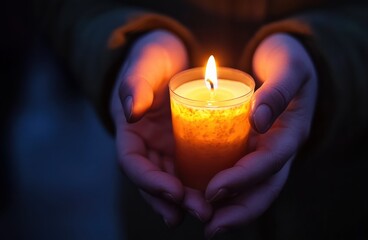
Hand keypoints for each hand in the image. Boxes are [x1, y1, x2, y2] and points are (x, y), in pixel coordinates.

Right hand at [110, 30, 210, 226]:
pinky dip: (204, 184)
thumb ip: (135, 84)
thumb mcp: (144, 63)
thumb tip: (131, 111)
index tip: (174, 192)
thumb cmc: (154, 58)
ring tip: (210, 212)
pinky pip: (195, 168)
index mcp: (130, 132)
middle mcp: (148, 146)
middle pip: (155, 182)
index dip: (150, 182)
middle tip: (201, 211)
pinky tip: (221, 196)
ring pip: (175, 182)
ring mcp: (168, 149)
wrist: (172, 57)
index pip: (133, 164)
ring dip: (191, 200)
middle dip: (174, 201)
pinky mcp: (189, 146)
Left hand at [204, 33, 317, 237]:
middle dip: (240, 211)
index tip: (214, 190)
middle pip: (265, 189)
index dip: (243, 179)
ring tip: (207, 226)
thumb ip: (277, 91)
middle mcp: (279, 150)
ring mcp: (266, 154)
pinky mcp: (251, 152)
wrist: (289, 65)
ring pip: (254, 191)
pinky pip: (240, 178)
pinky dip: (226, 194)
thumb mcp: (289, 66)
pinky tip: (202, 201)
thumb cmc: (289, 62)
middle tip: (211, 228)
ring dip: (232, 211)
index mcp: (290, 132)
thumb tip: (259, 120)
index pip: (269, 162)